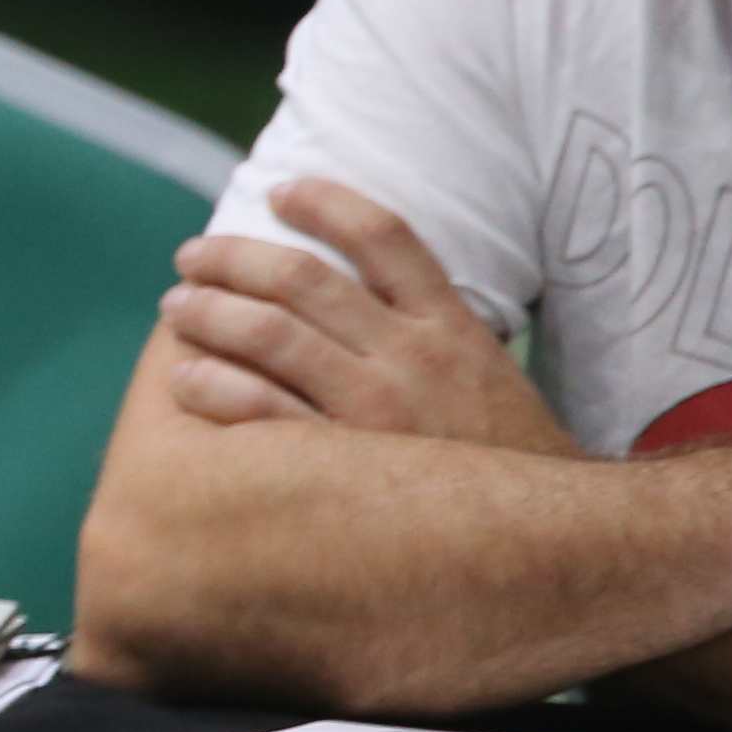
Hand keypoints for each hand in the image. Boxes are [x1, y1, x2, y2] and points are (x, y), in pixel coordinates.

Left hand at [159, 181, 571, 452]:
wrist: (553, 542)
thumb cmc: (505, 457)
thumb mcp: (488, 373)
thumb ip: (431, 329)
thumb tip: (361, 291)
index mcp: (450, 325)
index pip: (385, 237)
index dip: (326, 203)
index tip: (279, 190)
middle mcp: (413, 355)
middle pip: (305, 279)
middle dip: (235, 259)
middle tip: (191, 257)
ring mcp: (379, 409)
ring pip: (273, 335)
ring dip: (212, 312)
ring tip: (177, 307)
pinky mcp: (350, 464)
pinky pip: (265, 413)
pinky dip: (216, 388)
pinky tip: (186, 378)